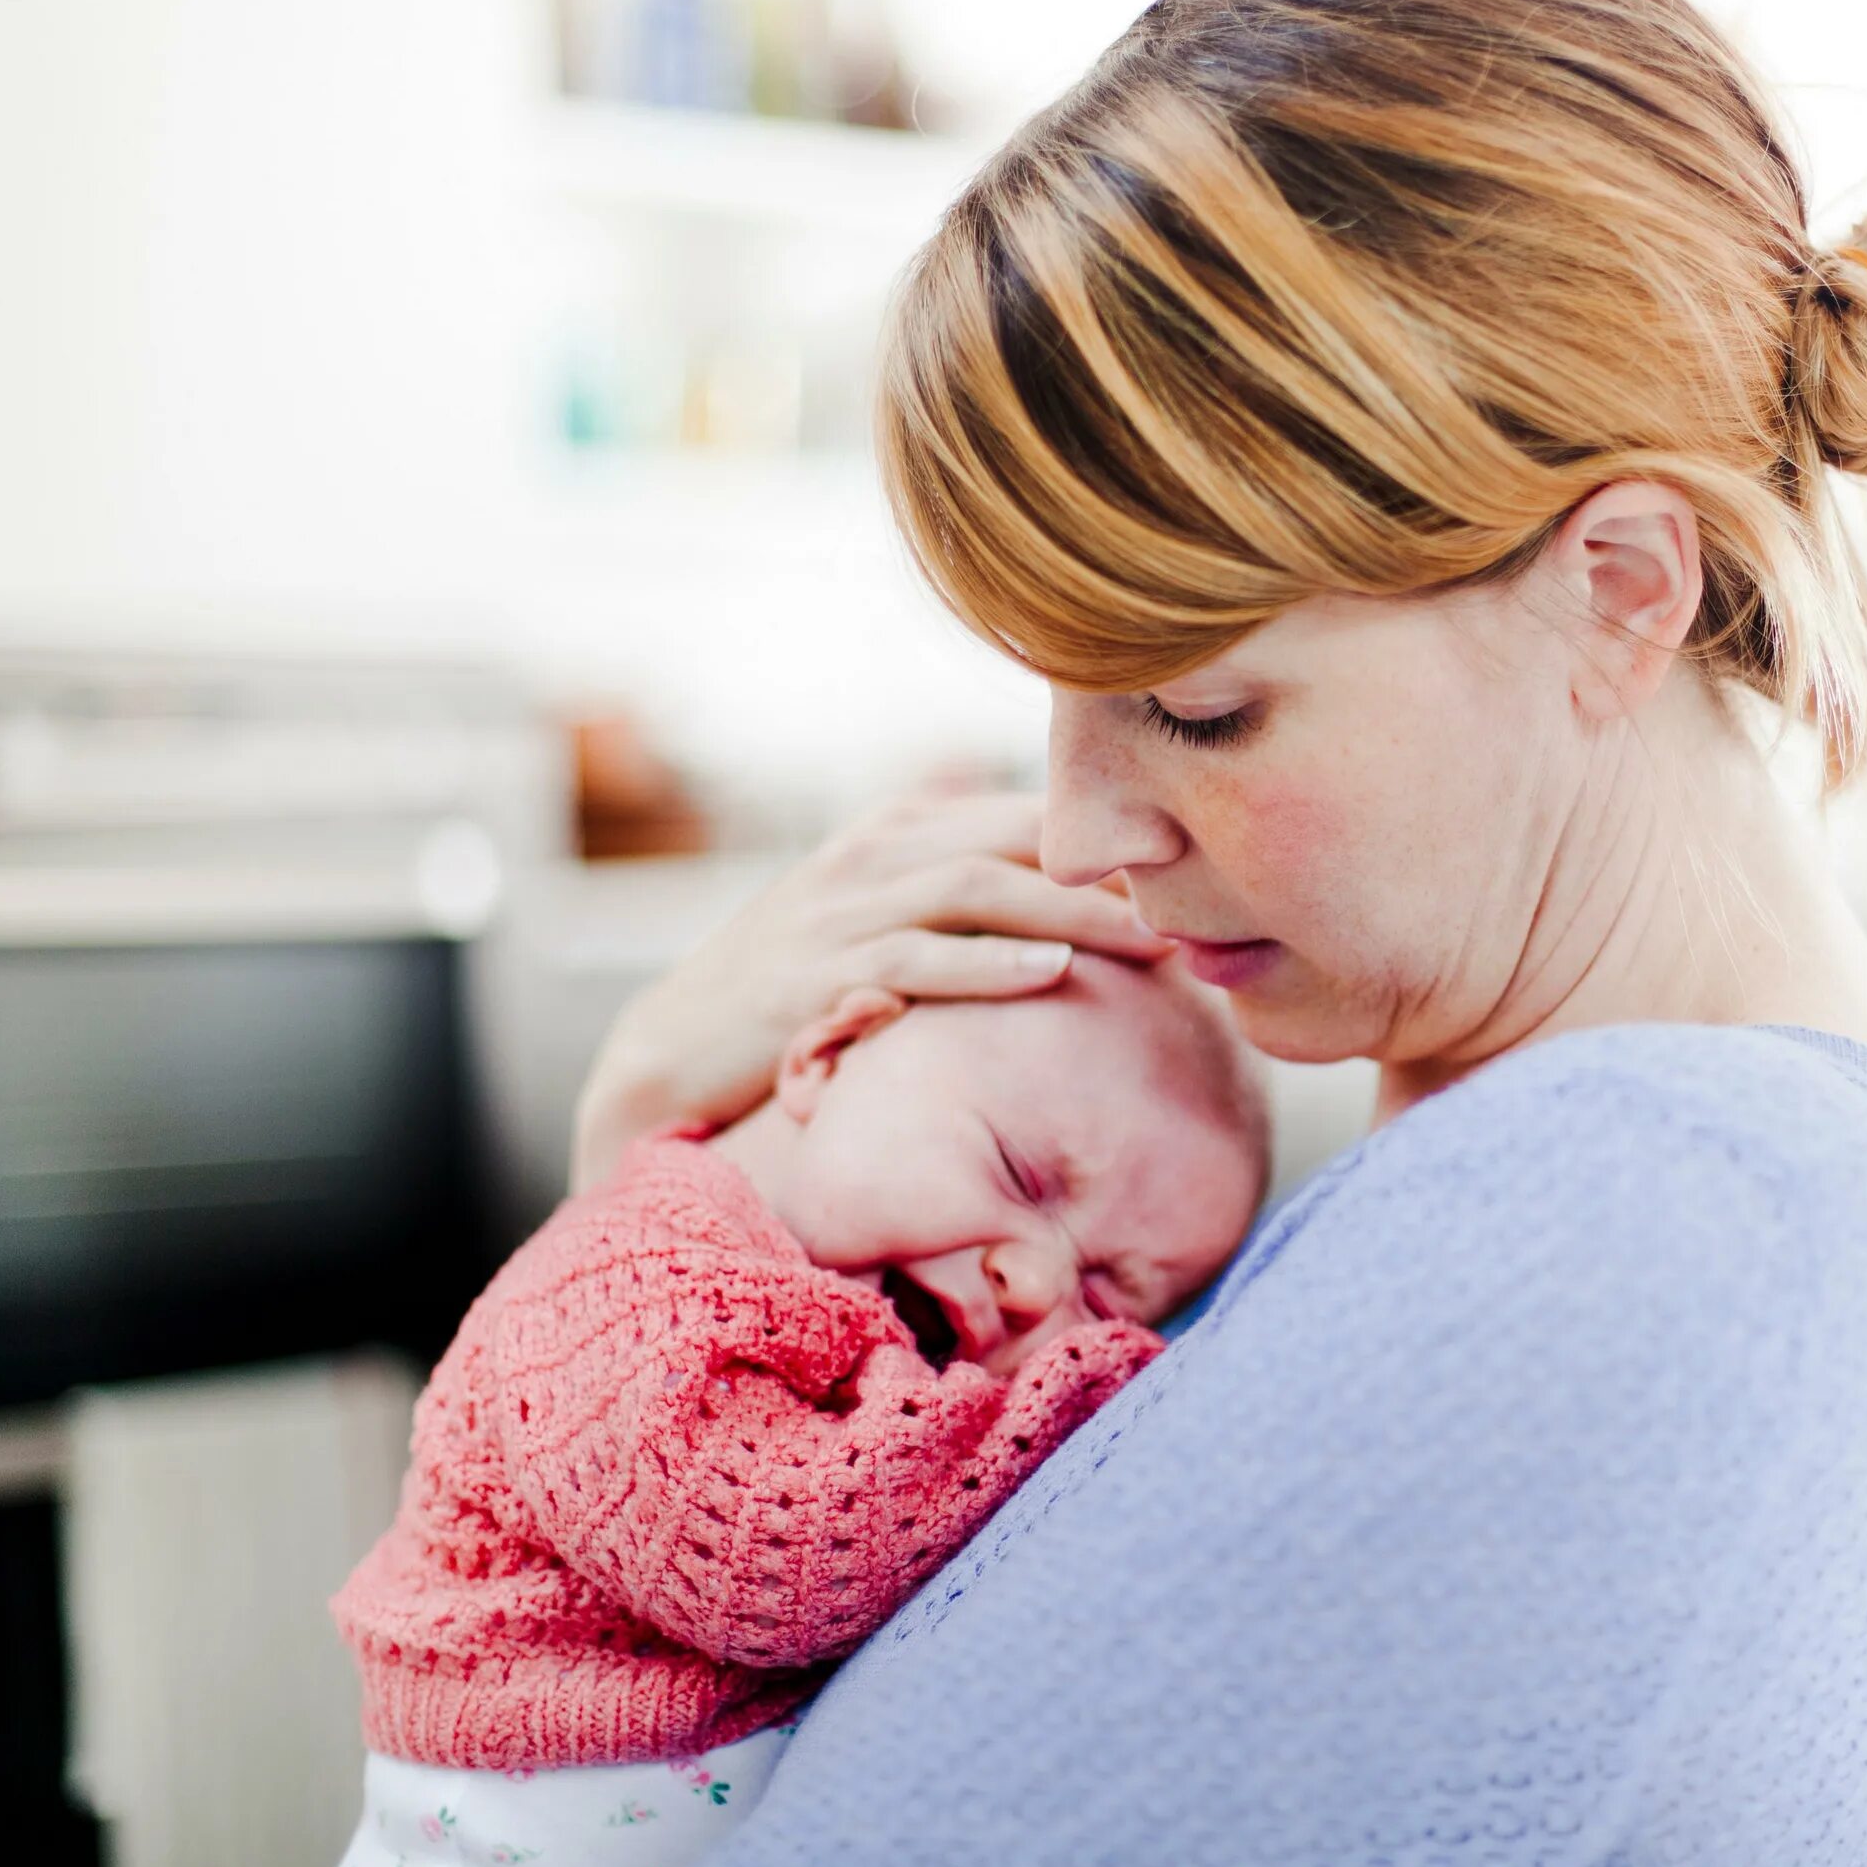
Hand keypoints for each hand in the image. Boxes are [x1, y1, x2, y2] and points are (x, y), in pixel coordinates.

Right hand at [569, 787, 1174, 1187]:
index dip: (1109, 836)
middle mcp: (870, 857)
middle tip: (1197, 901)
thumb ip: (968, 898)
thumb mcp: (883, 920)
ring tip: (1150, 938)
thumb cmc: (798, 989)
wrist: (669, 1053)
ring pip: (975, 889)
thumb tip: (1086, 910)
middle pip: (1014, 838)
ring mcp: (839, 913)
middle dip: (1110, 868)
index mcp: (897, 831)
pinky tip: (1051, 973)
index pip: (1022, 814)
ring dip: (1071, 911)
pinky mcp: (815, 979)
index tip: (1191, 869)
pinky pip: (915, 961)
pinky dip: (988, 963)